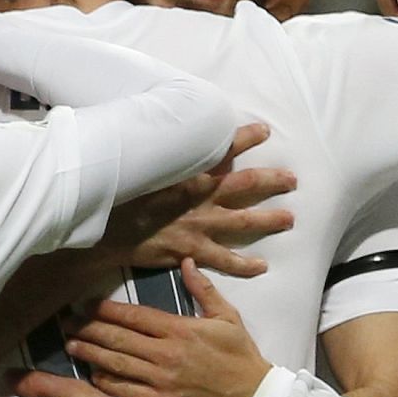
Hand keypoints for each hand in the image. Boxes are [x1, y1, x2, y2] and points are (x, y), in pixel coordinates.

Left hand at [66, 259, 271, 396]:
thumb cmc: (241, 355)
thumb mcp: (227, 317)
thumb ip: (204, 290)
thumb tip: (186, 261)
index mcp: (180, 329)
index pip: (135, 316)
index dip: (106, 310)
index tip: (86, 304)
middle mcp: (166, 353)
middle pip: (118, 338)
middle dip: (89, 328)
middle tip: (65, 323)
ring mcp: (162, 380)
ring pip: (118, 364)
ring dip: (91, 354)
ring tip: (70, 345)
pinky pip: (127, 392)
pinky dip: (108, 383)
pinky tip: (92, 376)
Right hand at [99, 123, 294, 277]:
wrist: (105, 232)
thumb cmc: (119, 196)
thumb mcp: (142, 167)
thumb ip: (163, 155)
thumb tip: (170, 136)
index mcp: (188, 174)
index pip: (223, 150)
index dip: (245, 138)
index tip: (264, 131)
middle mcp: (200, 198)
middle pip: (245, 185)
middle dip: (270, 181)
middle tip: (292, 179)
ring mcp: (199, 226)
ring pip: (243, 222)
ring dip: (268, 220)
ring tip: (289, 219)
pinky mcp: (193, 251)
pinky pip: (226, 260)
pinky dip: (245, 265)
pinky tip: (262, 266)